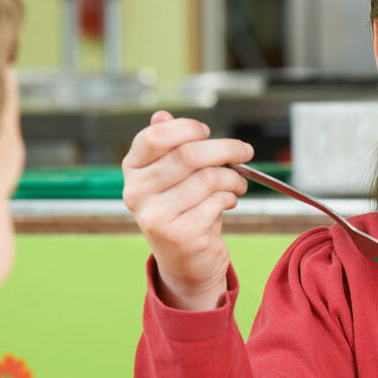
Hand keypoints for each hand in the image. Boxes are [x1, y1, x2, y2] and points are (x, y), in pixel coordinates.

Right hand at [121, 111, 252, 310]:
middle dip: (226, 149)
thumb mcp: (171, 177)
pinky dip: (230, 197)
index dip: (186, 129)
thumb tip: (162, 115)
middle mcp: (137, 192)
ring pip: (208, 178)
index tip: (206, 131)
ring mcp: (156, 215)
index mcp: (133, 171)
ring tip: (237, 183)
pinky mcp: (180, 234)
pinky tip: (228, 202)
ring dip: (233, 178)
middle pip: (188, 154)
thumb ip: (168, 147)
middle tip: (245, 151)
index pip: (154, 137)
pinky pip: (217, 201)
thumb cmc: (183, 211)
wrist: (186, 262)